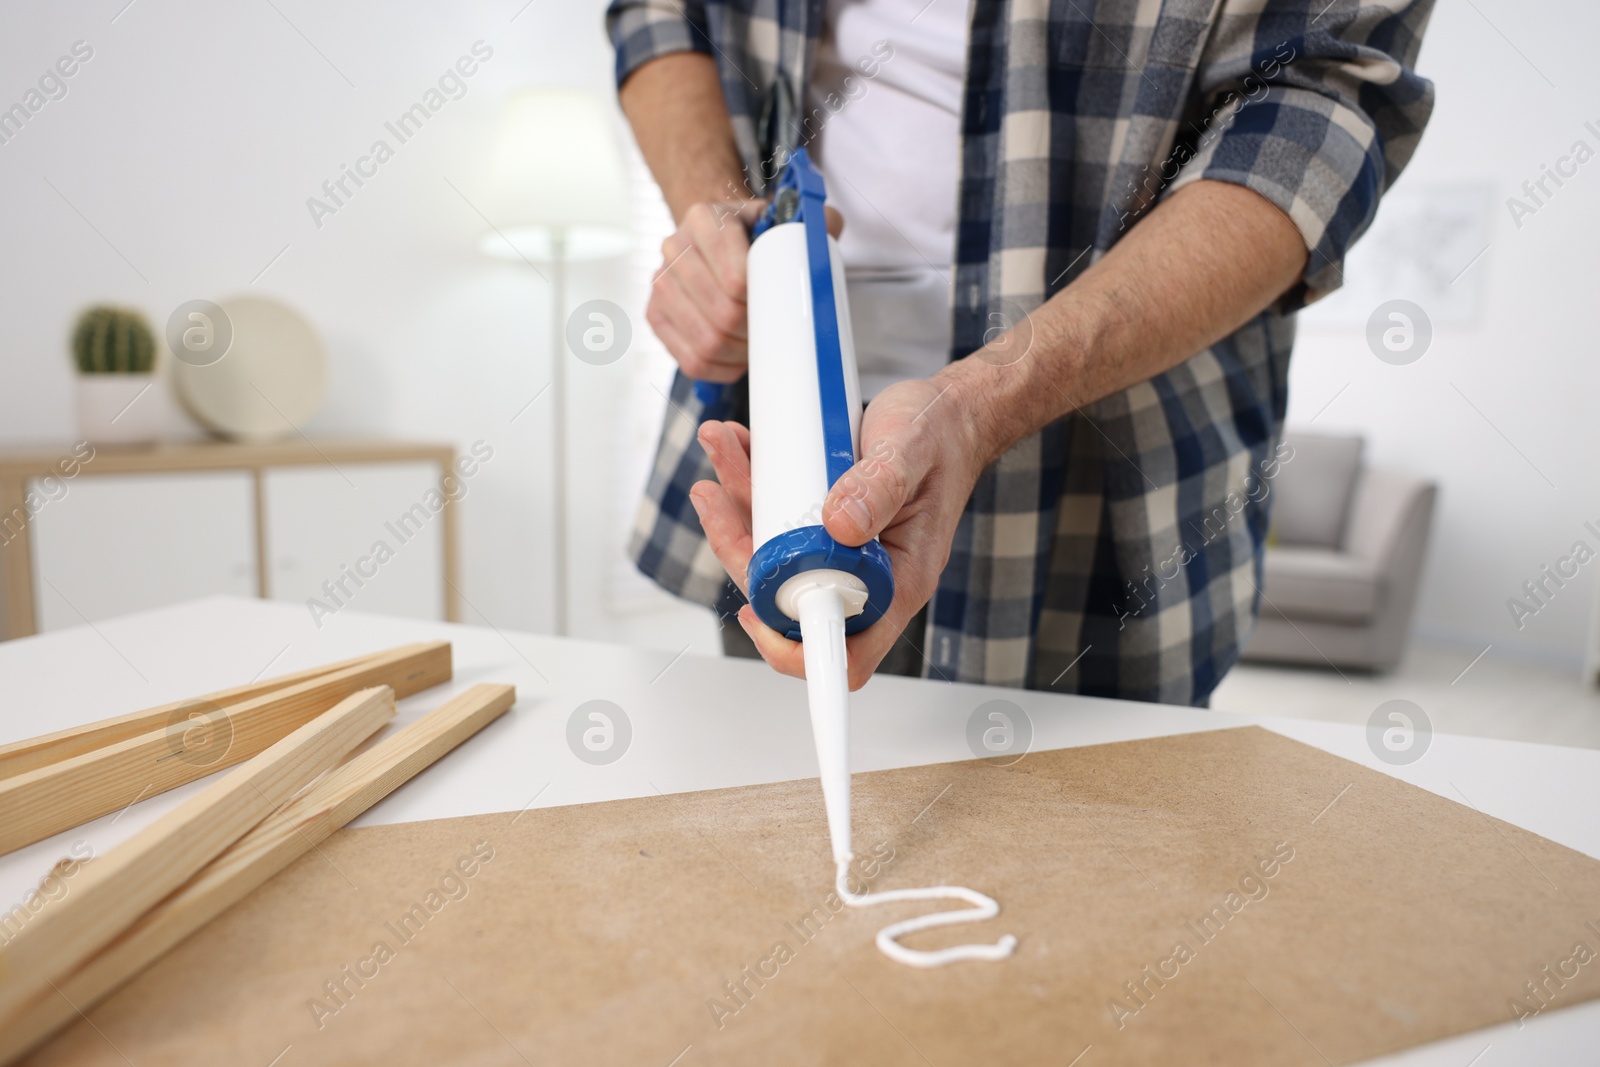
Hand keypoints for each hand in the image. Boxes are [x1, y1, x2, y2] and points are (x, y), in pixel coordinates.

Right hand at [647, 201, 843, 381]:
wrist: (714, 238)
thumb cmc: (751, 235)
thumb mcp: (782, 219)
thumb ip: (811, 221)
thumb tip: (830, 227)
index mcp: (706, 219)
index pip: (735, 277)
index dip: (762, 303)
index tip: (779, 305)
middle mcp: (675, 248)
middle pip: (722, 313)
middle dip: (755, 333)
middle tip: (774, 333)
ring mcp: (661, 284)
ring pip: (705, 342)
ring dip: (740, 354)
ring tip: (758, 346)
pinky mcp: (656, 315)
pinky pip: (690, 361)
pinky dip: (721, 370)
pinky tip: (738, 359)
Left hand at [688, 375, 983, 689]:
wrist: (949, 414)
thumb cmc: (942, 437)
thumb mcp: (913, 451)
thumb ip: (881, 487)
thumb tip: (837, 525)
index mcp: (898, 582)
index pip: (846, 651)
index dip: (793, 649)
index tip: (756, 616)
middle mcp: (865, 578)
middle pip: (785, 598)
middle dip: (739, 548)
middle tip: (715, 497)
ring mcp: (840, 553)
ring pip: (772, 556)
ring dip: (735, 510)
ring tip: (723, 449)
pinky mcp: (823, 526)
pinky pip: (775, 522)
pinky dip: (749, 487)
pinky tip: (740, 448)